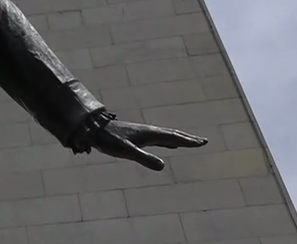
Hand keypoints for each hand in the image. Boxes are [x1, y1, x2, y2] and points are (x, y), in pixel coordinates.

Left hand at [87, 119, 207, 169]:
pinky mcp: (136, 136)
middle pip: (172, 134)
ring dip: (179, 138)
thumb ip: (144, 158)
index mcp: (149, 134)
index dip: (188, 141)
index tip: (203, 142)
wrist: (93, 129)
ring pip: (165, 135)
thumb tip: (162, 166)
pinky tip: (168, 143)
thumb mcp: (127, 151)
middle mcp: (148, 132)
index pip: (174, 137)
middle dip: (187, 138)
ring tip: (189, 141)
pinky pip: (158, 138)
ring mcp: (142, 133)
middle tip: (203, 141)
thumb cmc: (109, 140)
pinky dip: (167, 140)